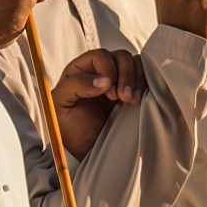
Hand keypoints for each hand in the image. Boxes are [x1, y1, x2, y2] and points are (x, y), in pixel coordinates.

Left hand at [51, 46, 143, 160]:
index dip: (107, 71)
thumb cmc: (71, 129)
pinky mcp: (133, 90)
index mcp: (80, 71)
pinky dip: (146, 84)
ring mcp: (118, 80)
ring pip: (135, 63)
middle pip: (120, 56)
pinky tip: (140, 100)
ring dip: (137, 80)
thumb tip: (103, 81)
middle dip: (126, 75)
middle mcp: (100, 71)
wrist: (90, 150)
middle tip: (124, 98)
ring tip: (133, 101)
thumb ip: (74, 86)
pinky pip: (146, 76)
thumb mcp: (60, 106)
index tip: (109, 94)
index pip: (100, 56)